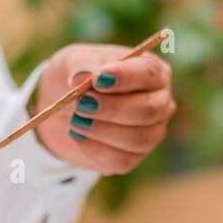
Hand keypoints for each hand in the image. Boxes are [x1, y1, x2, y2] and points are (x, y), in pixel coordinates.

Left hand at [33, 44, 174, 174]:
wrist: (63, 110)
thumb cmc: (76, 78)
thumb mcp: (73, 61)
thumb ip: (79, 65)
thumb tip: (82, 77)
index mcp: (152, 71)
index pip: (148, 73)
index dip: (125, 77)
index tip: (97, 79)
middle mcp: (159, 102)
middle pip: (148, 110)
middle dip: (111, 108)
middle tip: (80, 104)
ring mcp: (150, 132)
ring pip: (137, 139)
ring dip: (101, 130)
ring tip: (74, 120)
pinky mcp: (133, 157)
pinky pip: (121, 160)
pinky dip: (94, 150)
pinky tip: (77, 136)